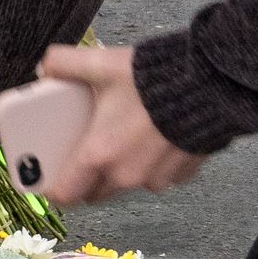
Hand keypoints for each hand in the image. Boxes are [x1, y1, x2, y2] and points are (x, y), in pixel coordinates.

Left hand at [37, 44, 205, 205]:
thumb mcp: (102, 64)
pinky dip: (152, 165)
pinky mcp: (181, 175)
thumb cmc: (153, 79)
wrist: (212, 84)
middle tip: (85, 152)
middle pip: (95, 193)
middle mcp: (125, 175)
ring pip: (127, 185)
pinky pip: (157, 177)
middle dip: (87, 179)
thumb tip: (45, 66)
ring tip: (123, 140)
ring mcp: (155, 179)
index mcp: (99, 155)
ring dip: (121, 171)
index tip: (51, 178)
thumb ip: (65, 63)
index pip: (65, 194)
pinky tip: (154, 139)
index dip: (54, 189)